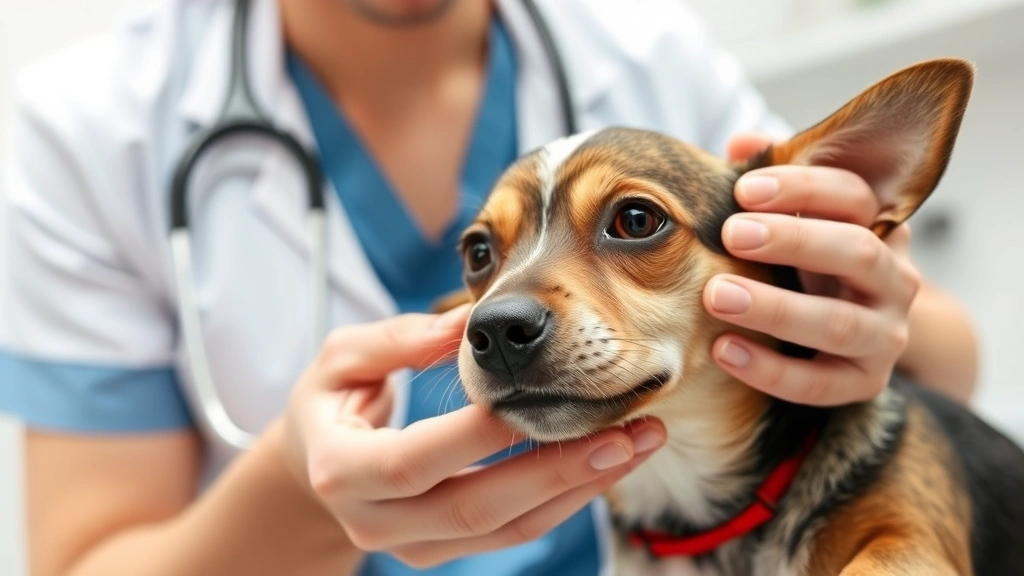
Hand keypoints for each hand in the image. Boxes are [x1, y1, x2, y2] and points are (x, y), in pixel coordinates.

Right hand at [281, 305, 665, 567]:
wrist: (315, 466)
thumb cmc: (330, 402)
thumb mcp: (341, 357)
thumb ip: (397, 339)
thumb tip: (465, 323)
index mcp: (342, 470)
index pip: (417, 461)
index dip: (480, 433)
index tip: (543, 389)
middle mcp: (376, 521)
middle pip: (476, 508)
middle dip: (557, 470)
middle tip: (627, 433)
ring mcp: (412, 547)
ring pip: (506, 530)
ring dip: (578, 488)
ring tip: (637, 444)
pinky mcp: (443, 552)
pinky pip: (514, 532)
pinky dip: (564, 498)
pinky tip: (606, 462)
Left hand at [702, 133, 921, 405]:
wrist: (856, 338)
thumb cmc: (810, 261)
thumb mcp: (798, 218)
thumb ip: (772, 180)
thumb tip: (741, 142)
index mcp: (879, 226)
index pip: (854, 196)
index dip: (801, 188)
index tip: (744, 189)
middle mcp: (894, 278)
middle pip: (857, 253)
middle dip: (793, 240)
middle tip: (732, 234)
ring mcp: (885, 335)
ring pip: (839, 325)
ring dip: (775, 308)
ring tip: (716, 295)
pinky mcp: (864, 382)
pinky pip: (818, 384)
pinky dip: (769, 370)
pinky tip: (723, 350)